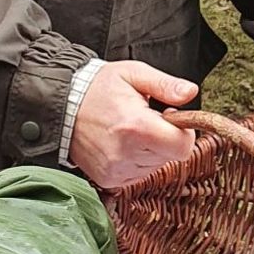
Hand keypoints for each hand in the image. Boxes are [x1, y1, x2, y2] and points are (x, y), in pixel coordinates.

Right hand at [70, 60, 197, 188]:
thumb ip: (166, 85)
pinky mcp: (108, 179)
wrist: (63, 106)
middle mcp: (125, 153)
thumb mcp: (134, 74)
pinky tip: (122, 142)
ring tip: (130, 129)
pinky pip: (139, 175)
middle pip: (170, 156)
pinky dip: (137, 160)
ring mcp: (115, 170)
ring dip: (151, 149)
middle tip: (145, 119)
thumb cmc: (99, 88)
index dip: (184, 131)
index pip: (183, 147)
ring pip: (155, 166)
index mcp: (136, 126)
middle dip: (165, 137)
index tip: (170, 117)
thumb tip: (190, 92)